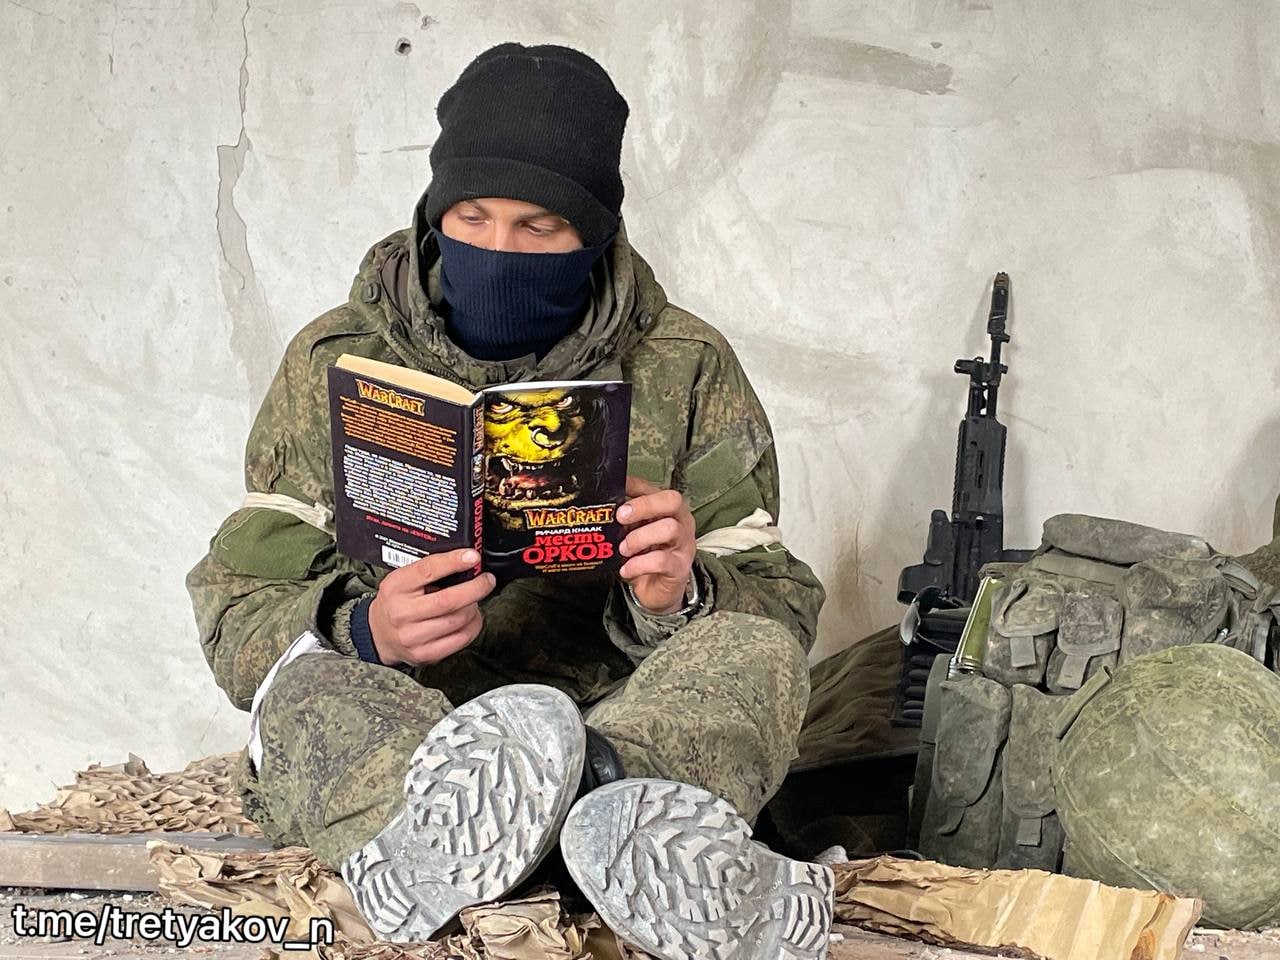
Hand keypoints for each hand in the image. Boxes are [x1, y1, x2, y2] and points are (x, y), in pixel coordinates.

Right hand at [368, 549, 495, 665]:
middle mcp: (402, 613)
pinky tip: (471, 618)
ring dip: (474, 608)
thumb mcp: (402, 579)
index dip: (454, 562)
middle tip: (486, 580)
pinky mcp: (425, 654)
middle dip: (476, 588)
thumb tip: (466, 562)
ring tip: (475, 601)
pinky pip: (460, 639)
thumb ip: (429, 571)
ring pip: (458, 621)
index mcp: (396, 587)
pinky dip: (473, 626)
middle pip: (448, 600)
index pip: (428, 570)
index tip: (473, 557)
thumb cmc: (396, 602)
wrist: (379, 634)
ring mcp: (413, 636)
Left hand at [616, 476, 696, 614]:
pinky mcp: (679, 567)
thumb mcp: (634, 532)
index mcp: (668, 510)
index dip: (635, 485)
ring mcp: (683, 544)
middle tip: (621, 517)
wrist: (657, 589)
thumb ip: (626, 518)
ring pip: (668, 529)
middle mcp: (681, 522)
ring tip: (623, 549)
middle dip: (643, 506)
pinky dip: (638, 564)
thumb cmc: (646, 556)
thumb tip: (604, 506)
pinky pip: (661, 560)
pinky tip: (626, 569)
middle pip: (671, 501)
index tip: (616, 489)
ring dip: (639, 538)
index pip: (655, 488)